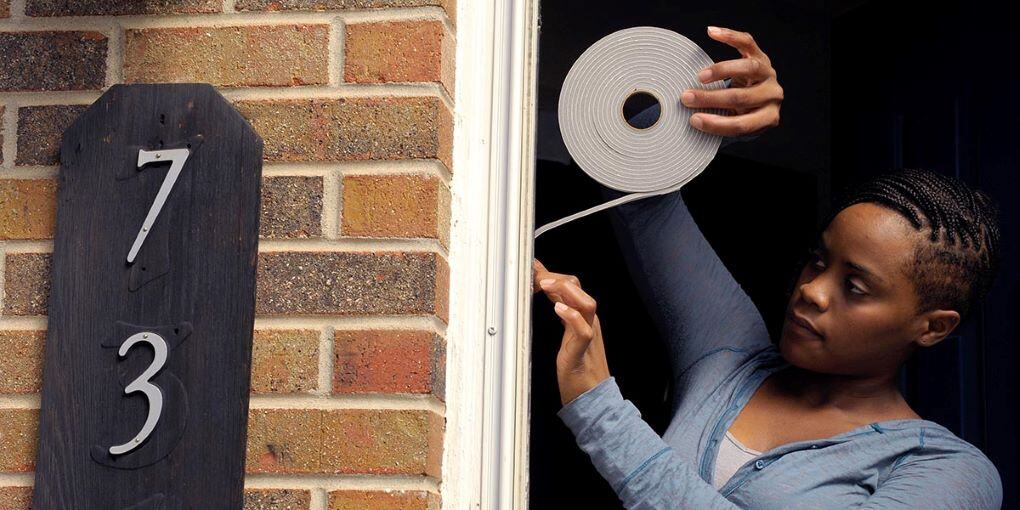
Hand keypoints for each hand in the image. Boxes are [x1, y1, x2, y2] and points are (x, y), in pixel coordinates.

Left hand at [533, 258, 610, 405]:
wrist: (591, 397)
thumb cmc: (578, 366)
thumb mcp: (567, 333)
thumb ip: (560, 312)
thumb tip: (546, 292)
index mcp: (583, 317)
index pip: (571, 286)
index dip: (551, 273)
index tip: (532, 266)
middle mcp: (588, 323)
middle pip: (579, 289)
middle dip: (556, 277)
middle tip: (534, 275)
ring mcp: (588, 337)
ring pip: (587, 304)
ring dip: (565, 291)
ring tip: (544, 285)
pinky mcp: (583, 353)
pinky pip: (584, 331)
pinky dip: (571, 317)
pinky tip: (557, 309)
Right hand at [682, 26, 783, 136]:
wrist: (760, 100)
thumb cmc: (744, 113)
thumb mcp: (737, 123)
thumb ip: (722, 122)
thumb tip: (691, 120)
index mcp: (768, 117)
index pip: (742, 124)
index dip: (716, 124)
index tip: (694, 120)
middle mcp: (772, 95)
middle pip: (741, 97)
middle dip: (710, 98)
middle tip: (688, 98)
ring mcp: (769, 73)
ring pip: (748, 68)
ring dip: (720, 70)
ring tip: (700, 76)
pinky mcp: (761, 55)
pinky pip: (747, 42)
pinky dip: (728, 36)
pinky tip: (712, 32)